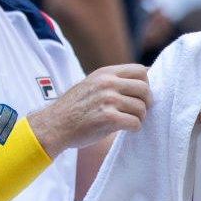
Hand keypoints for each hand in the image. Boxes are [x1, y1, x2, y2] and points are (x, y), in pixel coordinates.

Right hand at [28, 64, 151, 156]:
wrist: (54, 125)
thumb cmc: (74, 109)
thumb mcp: (91, 85)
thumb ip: (112, 82)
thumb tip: (143, 81)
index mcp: (105, 73)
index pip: (141, 70)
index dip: (146, 83)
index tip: (140, 95)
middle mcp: (107, 83)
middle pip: (145, 89)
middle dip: (146, 102)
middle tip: (138, 111)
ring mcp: (107, 99)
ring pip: (142, 108)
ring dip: (139, 118)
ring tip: (127, 121)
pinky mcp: (108, 118)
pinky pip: (135, 123)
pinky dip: (133, 128)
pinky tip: (124, 129)